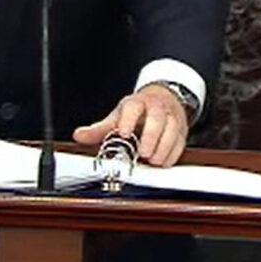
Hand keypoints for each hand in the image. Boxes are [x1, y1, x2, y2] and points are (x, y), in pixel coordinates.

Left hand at [72, 84, 188, 166]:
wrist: (163, 99)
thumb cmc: (138, 111)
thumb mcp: (117, 116)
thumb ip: (99, 129)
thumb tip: (79, 136)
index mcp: (137, 103)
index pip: (133, 107)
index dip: (128, 120)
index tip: (123, 133)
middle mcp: (156, 108)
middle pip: (157, 117)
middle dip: (151, 136)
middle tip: (143, 153)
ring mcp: (171, 117)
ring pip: (172, 128)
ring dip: (164, 146)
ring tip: (153, 160)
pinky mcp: (181, 130)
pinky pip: (180, 141)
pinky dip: (173, 153)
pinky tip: (164, 162)